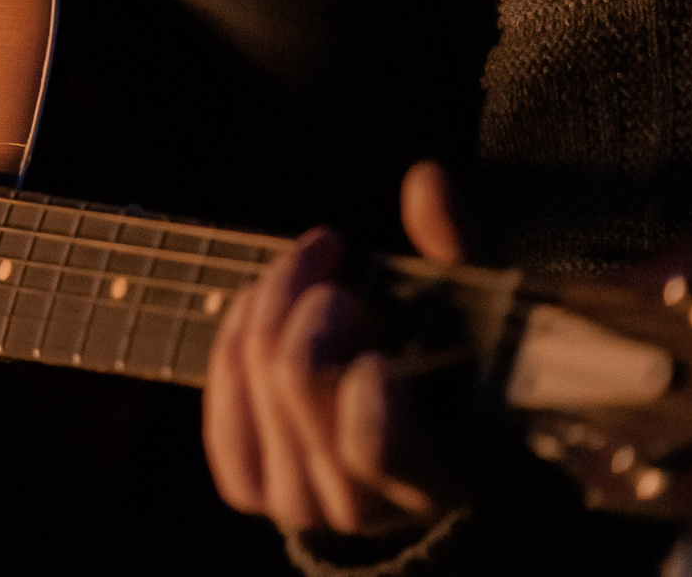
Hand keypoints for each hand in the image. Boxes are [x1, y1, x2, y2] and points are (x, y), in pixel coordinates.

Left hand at [204, 160, 469, 537]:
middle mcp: (366, 509)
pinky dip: (235, 332)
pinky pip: (219, 395)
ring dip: (270, 302)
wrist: (404, 420)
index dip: (358, 377)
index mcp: (438, 476)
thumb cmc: (450, 356)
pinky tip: (264, 306)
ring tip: (307, 281)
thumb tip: (426, 183)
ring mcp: (299, 503)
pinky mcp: (248, 485)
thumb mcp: (471, 302)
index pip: (375, 444)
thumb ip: (459, 245)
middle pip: (298, 381)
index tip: (357, 305)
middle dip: (306, 300)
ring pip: (253, 375)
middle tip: (332, 271)